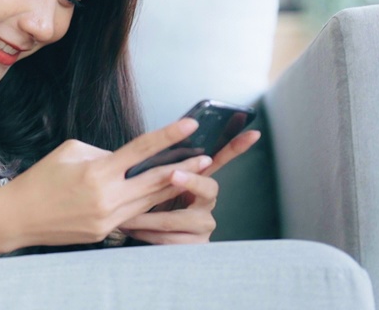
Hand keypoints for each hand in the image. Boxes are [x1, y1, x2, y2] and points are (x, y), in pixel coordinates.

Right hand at [0, 117, 217, 248]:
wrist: (19, 217)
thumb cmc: (41, 179)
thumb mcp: (69, 151)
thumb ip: (102, 152)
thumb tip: (123, 159)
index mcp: (98, 172)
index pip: (141, 149)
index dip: (168, 135)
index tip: (190, 125)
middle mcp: (107, 198)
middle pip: (156, 181)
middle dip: (183, 168)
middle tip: (206, 157)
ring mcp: (108, 219)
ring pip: (149, 201)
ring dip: (169, 187)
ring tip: (189, 175)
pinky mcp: (105, 233)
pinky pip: (132, 214)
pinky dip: (145, 203)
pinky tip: (156, 194)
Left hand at [119, 129, 261, 243]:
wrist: (144, 234)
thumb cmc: (148, 201)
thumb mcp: (151, 179)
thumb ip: (156, 163)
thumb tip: (149, 138)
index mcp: (199, 178)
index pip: (224, 158)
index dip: (239, 145)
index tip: (251, 134)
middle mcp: (208, 200)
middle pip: (208, 187)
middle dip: (190, 181)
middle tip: (173, 174)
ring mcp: (205, 223)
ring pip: (177, 219)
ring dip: (148, 218)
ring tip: (126, 216)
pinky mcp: (197, 244)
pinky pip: (170, 239)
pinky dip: (147, 234)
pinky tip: (132, 230)